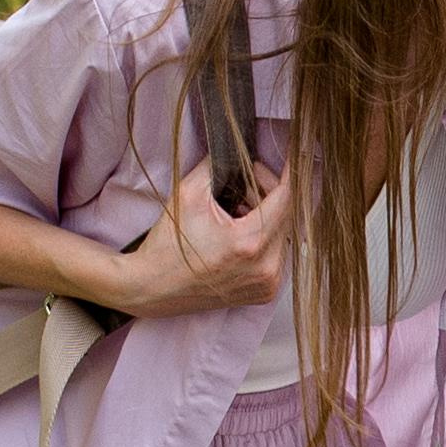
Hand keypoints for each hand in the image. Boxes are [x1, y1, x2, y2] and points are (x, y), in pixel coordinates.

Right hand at [108, 153, 290, 319]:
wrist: (154, 288)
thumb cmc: (168, 245)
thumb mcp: (189, 193)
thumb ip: (218, 166)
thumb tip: (240, 153)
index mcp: (249, 242)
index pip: (285, 198)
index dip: (287, 174)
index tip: (291, 157)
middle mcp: (265, 267)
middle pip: (286, 216)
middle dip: (269, 192)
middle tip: (246, 179)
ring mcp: (267, 284)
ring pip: (283, 235)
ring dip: (267, 215)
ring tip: (238, 207)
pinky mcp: (264, 293)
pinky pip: (276, 255)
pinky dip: (264, 238)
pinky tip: (240, 231)